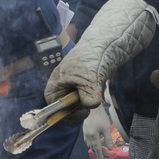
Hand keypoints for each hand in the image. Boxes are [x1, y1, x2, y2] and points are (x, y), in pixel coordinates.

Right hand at [44, 0, 158, 107]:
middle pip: (67, 107)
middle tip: (92, 99)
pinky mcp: (83, 85)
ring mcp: (73, 86)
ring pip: (80, 103)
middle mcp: (62, 86)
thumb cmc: (90, 58)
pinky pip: (88, 98)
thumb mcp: (88, 80)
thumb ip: (87, 96)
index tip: (81, 112)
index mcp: (55, 84)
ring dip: (89, 99)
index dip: (65, 112)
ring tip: (96, 87)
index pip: (53, 106)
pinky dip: (94, 95)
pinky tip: (99, 85)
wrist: (105, 45)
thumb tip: (90, 105)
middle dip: (80, 106)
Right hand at [83, 104, 121, 158]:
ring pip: (90, 145)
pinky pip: (88, 140)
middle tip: (108, 154)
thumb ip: (108, 139)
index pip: (97, 150)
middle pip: (93, 148)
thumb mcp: (106, 128)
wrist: (91, 107)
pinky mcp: (85, 130)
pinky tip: (96, 142)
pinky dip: (93, 143)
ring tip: (103, 149)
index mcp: (93, 137)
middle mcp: (88, 136)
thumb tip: (110, 148)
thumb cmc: (100, 116)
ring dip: (96, 148)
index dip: (101, 157)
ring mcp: (85, 133)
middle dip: (100, 153)